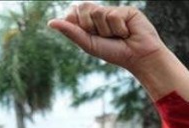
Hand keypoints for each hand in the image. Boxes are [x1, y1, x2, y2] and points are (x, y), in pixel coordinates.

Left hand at [48, 3, 165, 73]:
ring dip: (106, 30)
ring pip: (98, 13)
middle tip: (104, 37)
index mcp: (90, 21)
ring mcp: (114, 10)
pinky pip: (113, 15)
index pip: (73, 11)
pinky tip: (128, 32)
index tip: (88, 33)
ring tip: (119, 36)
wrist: (138, 58)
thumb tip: (50, 22)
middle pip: (83, 7)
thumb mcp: (89, 44)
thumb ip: (71, 32)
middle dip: (90, 26)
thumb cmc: (114, 53)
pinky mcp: (127, 10)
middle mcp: (101, 13)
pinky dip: (119, 29)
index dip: (76, 21)